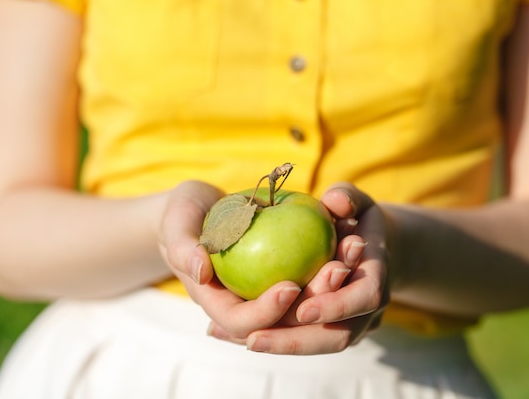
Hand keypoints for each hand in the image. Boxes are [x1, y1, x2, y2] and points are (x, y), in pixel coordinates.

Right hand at [158, 181, 346, 338]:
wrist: (200, 206)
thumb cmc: (183, 212)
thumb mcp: (176, 222)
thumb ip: (182, 247)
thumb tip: (200, 271)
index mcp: (216, 301)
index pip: (242, 322)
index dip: (267, 312)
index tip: (290, 286)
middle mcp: (244, 303)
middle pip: (282, 319)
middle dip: (314, 301)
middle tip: (337, 270)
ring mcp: (266, 289)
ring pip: (305, 299)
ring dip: (332, 281)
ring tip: (351, 249)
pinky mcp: (283, 270)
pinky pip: (311, 272)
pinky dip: (330, 258)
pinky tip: (349, 236)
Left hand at [210, 183, 390, 354]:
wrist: (369, 246)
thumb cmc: (355, 217)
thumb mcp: (355, 200)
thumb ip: (346, 196)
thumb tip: (335, 201)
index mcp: (377, 274)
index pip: (364, 297)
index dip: (336, 306)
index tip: (303, 309)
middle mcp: (369, 309)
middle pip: (338, 336)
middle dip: (297, 341)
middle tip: (255, 339)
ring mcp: (353, 324)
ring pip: (319, 345)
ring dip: (282, 345)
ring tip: (245, 340)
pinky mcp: (332, 330)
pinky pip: (306, 340)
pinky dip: (278, 339)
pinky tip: (243, 336)